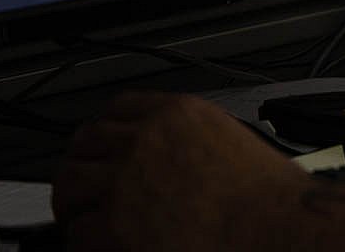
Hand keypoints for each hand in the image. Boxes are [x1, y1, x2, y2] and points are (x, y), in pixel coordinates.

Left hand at [53, 91, 312, 251]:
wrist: (274, 229)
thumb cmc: (268, 197)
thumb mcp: (231, 139)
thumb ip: (189, 137)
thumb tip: (166, 155)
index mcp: (178, 114)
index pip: (120, 107)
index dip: (108, 129)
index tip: (105, 143)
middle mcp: (145, 140)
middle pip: (87, 140)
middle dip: (85, 162)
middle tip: (87, 183)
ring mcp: (123, 181)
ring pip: (71, 183)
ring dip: (78, 202)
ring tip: (89, 217)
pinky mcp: (110, 226)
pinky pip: (77, 231)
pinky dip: (87, 240)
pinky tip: (108, 244)